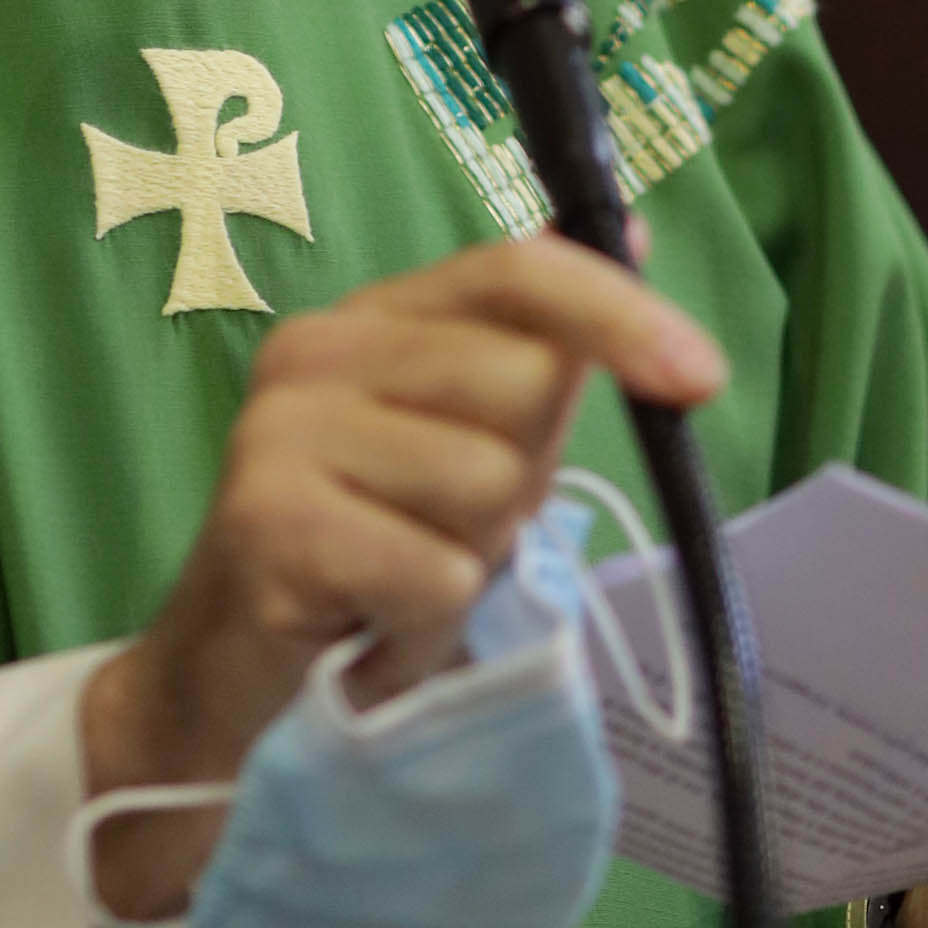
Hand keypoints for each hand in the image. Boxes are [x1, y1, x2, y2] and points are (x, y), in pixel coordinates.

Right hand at [77, 232, 725, 923]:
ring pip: (488, 484)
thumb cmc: (366, 564)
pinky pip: (436, 576)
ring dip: (470, 565)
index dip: (617, 312)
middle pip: (521, 384)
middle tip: (443, 535)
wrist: (227, 692)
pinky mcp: (270, 526)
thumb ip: (538, 353)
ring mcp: (282, 434)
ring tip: (400, 586)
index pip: (513, 270)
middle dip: (519, 481)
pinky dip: (424, 632)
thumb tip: (639, 234)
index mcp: (370, 318)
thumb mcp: (463, 448)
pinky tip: (371, 637)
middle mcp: (316, 351)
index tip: (700, 376)